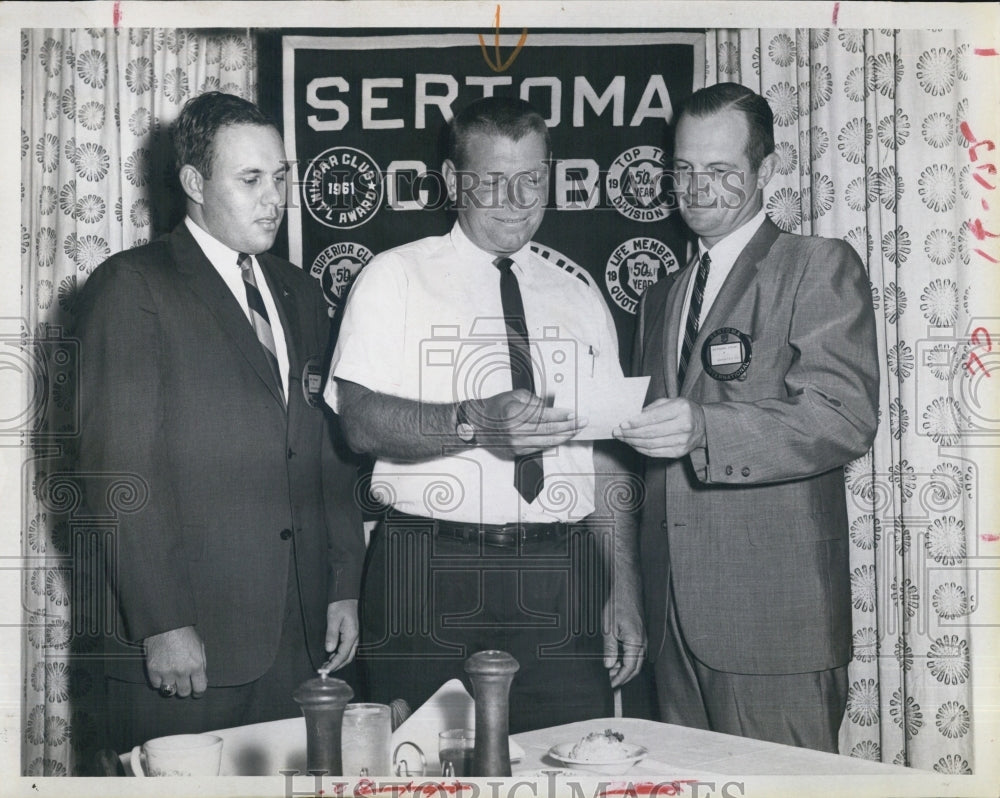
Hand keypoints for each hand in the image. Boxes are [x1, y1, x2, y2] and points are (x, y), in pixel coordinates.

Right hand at [144, 626, 207, 697]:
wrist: (166, 625)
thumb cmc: (185, 634)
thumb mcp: (200, 647)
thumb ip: (201, 664)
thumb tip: (202, 680)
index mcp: (196, 665)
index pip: (200, 688)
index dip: (199, 692)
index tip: (196, 692)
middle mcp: (182, 671)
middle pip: (184, 692)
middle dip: (185, 689)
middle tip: (184, 684)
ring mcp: (166, 672)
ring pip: (170, 691)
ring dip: (172, 686)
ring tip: (173, 679)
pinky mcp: (153, 670)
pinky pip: (157, 685)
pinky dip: (159, 681)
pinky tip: (162, 674)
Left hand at [321, 599, 358, 672]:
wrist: (346, 596)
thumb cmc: (341, 605)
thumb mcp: (333, 619)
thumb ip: (331, 635)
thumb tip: (329, 649)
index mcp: (351, 635)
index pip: (342, 655)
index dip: (333, 664)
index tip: (326, 671)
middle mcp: (354, 637)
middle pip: (347, 658)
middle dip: (337, 666)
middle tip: (325, 671)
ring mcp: (353, 636)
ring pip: (348, 654)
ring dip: (338, 661)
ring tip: (327, 665)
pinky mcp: (350, 634)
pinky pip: (347, 649)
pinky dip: (340, 655)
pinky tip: (331, 656)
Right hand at [468, 389, 584, 455]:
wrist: (476, 424)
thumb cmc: (495, 407)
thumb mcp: (515, 396)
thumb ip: (535, 402)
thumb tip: (553, 408)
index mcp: (514, 414)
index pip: (544, 416)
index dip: (561, 416)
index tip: (574, 413)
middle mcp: (515, 431)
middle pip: (548, 430)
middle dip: (568, 427)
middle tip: (582, 422)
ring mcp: (515, 443)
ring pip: (547, 442)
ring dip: (564, 436)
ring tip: (576, 430)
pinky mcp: (516, 452)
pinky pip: (539, 447)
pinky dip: (553, 443)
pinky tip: (562, 438)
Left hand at [602, 595, 645, 688]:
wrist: (626, 590)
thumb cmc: (618, 605)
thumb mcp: (608, 628)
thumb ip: (609, 649)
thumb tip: (609, 665)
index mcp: (635, 642)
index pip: (630, 668)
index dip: (620, 679)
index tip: (611, 685)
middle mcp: (642, 643)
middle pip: (635, 668)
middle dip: (623, 677)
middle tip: (611, 682)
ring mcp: (643, 639)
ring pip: (636, 661)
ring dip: (625, 669)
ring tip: (611, 672)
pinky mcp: (640, 635)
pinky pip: (636, 653)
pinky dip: (627, 660)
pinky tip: (617, 660)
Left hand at [613, 397, 705, 457]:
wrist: (704, 424)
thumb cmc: (682, 410)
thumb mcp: (669, 402)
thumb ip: (651, 409)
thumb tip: (630, 418)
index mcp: (681, 409)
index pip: (654, 417)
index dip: (636, 422)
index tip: (622, 423)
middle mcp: (684, 425)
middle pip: (651, 433)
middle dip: (630, 433)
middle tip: (617, 432)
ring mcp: (683, 441)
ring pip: (651, 445)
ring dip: (633, 442)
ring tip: (622, 438)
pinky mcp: (680, 452)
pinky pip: (655, 453)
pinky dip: (641, 449)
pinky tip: (633, 444)